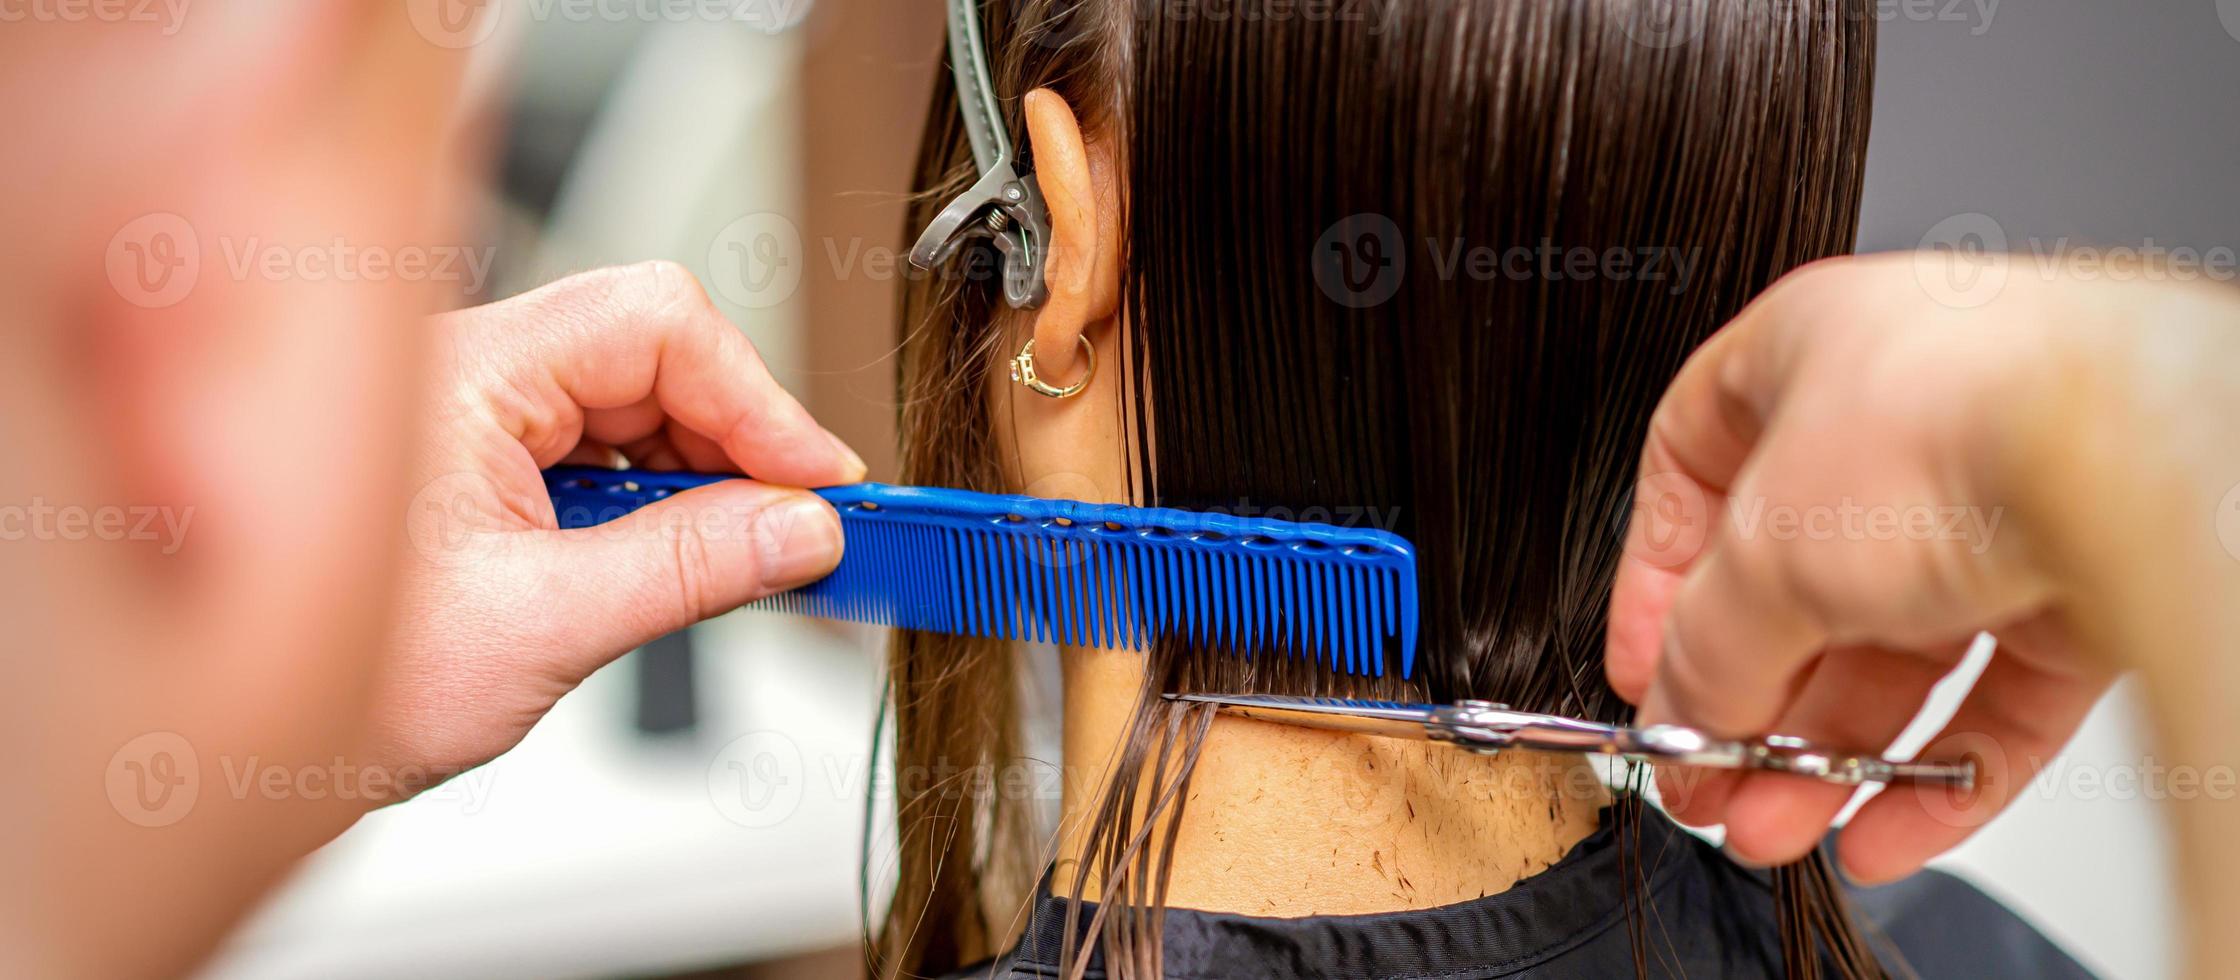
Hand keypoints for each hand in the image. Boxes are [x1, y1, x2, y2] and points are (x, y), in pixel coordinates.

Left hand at [376, 263, 865, 792]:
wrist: (240, 756)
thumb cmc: (343, 684)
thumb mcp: (545, 627)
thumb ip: (690, 567)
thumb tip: (802, 529)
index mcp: (463, 373)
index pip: (655, 324)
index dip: (756, 399)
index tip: (820, 482)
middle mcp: (468, 372)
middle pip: (655, 355)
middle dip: (737, 440)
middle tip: (803, 525)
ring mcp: (475, 414)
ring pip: (638, 404)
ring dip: (702, 476)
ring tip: (742, 557)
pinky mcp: (486, 463)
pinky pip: (604, 450)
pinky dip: (660, 501)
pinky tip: (684, 557)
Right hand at [1603, 252, 2239, 884]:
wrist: (2133, 454)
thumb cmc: (1949, 426)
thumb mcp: (1760, 556)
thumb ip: (1702, 649)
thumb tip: (1681, 714)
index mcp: (1806, 356)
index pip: (1694, 470)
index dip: (1655, 580)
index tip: (1644, 671)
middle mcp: (1905, 420)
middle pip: (1796, 584)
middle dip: (1750, 704)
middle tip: (1712, 780)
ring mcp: (2000, 500)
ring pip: (1897, 653)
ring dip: (1828, 753)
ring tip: (1779, 829)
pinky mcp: (2084, 582)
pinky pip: (1997, 696)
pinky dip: (1937, 772)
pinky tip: (1885, 831)